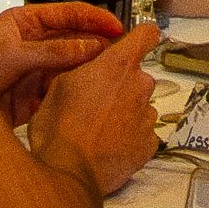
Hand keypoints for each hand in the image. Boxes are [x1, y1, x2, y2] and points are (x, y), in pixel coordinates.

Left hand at [0, 1, 127, 126]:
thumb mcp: (13, 54)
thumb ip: (55, 51)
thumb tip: (93, 46)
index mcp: (26, 22)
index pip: (69, 14)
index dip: (95, 19)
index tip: (118, 28)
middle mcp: (34, 43)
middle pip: (75, 39)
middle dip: (98, 43)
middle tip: (123, 51)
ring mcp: (36, 69)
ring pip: (73, 64)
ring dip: (90, 67)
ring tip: (113, 72)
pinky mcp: (36, 95)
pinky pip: (64, 88)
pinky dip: (78, 89)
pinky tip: (92, 92)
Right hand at [28, 21, 163, 195]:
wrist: (69, 172)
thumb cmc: (59, 130)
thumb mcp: (57, 87)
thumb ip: (82, 69)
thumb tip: (88, 66)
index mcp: (118, 66)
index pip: (146, 36)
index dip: (141, 38)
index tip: (136, 43)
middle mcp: (140, 86)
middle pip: (137, 78)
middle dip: (120, 87)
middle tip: (95, 104)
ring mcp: (148, 115)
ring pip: (139, 107)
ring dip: (124, 114)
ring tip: (97, 130)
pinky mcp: (150, 142)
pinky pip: (142, 133)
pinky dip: (129, 137)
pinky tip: (108, 145)